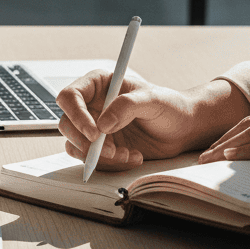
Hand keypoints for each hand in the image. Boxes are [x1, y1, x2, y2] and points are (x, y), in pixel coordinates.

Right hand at [56, 73, 249, 170]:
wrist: (183, 129)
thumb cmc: (170, 106)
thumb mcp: (153, 100)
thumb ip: (127, 106)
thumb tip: (103, 124)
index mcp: (99, 85)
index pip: (70, 97)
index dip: (76, 115)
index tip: (94, 133)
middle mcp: (91, 105)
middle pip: (66, 124)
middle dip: (86, 142)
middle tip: (111, 150)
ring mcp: (94, 127)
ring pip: (76, 145)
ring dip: (99, 156)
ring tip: (127, 154)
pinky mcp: (101, 147)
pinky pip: (92, 160)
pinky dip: (110, 164)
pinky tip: (132, 157)